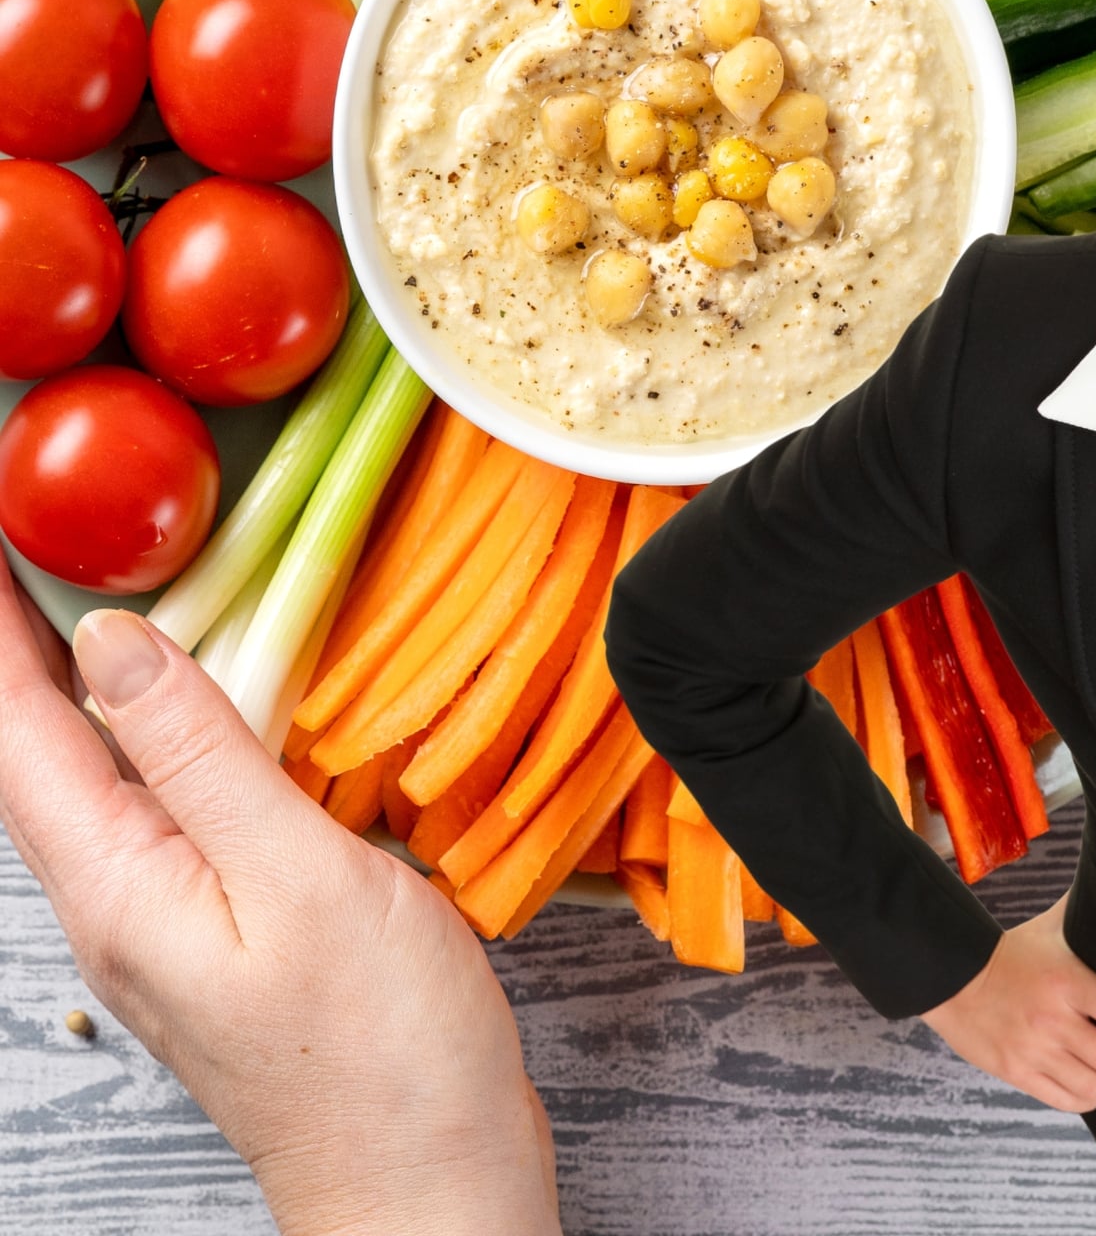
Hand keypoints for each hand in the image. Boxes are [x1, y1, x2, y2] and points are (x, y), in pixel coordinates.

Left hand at [0, 571, 560, 1235]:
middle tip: (35, 550)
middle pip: (45, 754)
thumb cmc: (376, 1047)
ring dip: (88, 686)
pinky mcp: (228, 928)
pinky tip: (205, 710)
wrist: (427, 1177)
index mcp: (119, 886)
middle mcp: (124, 903)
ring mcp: (172, 921)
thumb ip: (202, 754)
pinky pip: (169, 807)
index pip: (21, 733)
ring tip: (95, 602)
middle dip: (26, 648)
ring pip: (104, 779)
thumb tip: (114, 645)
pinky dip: (166, 732)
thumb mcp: (293, 875)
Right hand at [919, 891, 1095, 1112]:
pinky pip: (1065, 1099)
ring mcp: (1035, 1051)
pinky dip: (1094, 1101)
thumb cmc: (1010, 950)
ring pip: (1095, 1087)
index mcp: (1066, 982)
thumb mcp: (1051, 926)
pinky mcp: (1019, 1073)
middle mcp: (1053, 1021)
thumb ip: (1086, 910)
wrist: (953, 976)